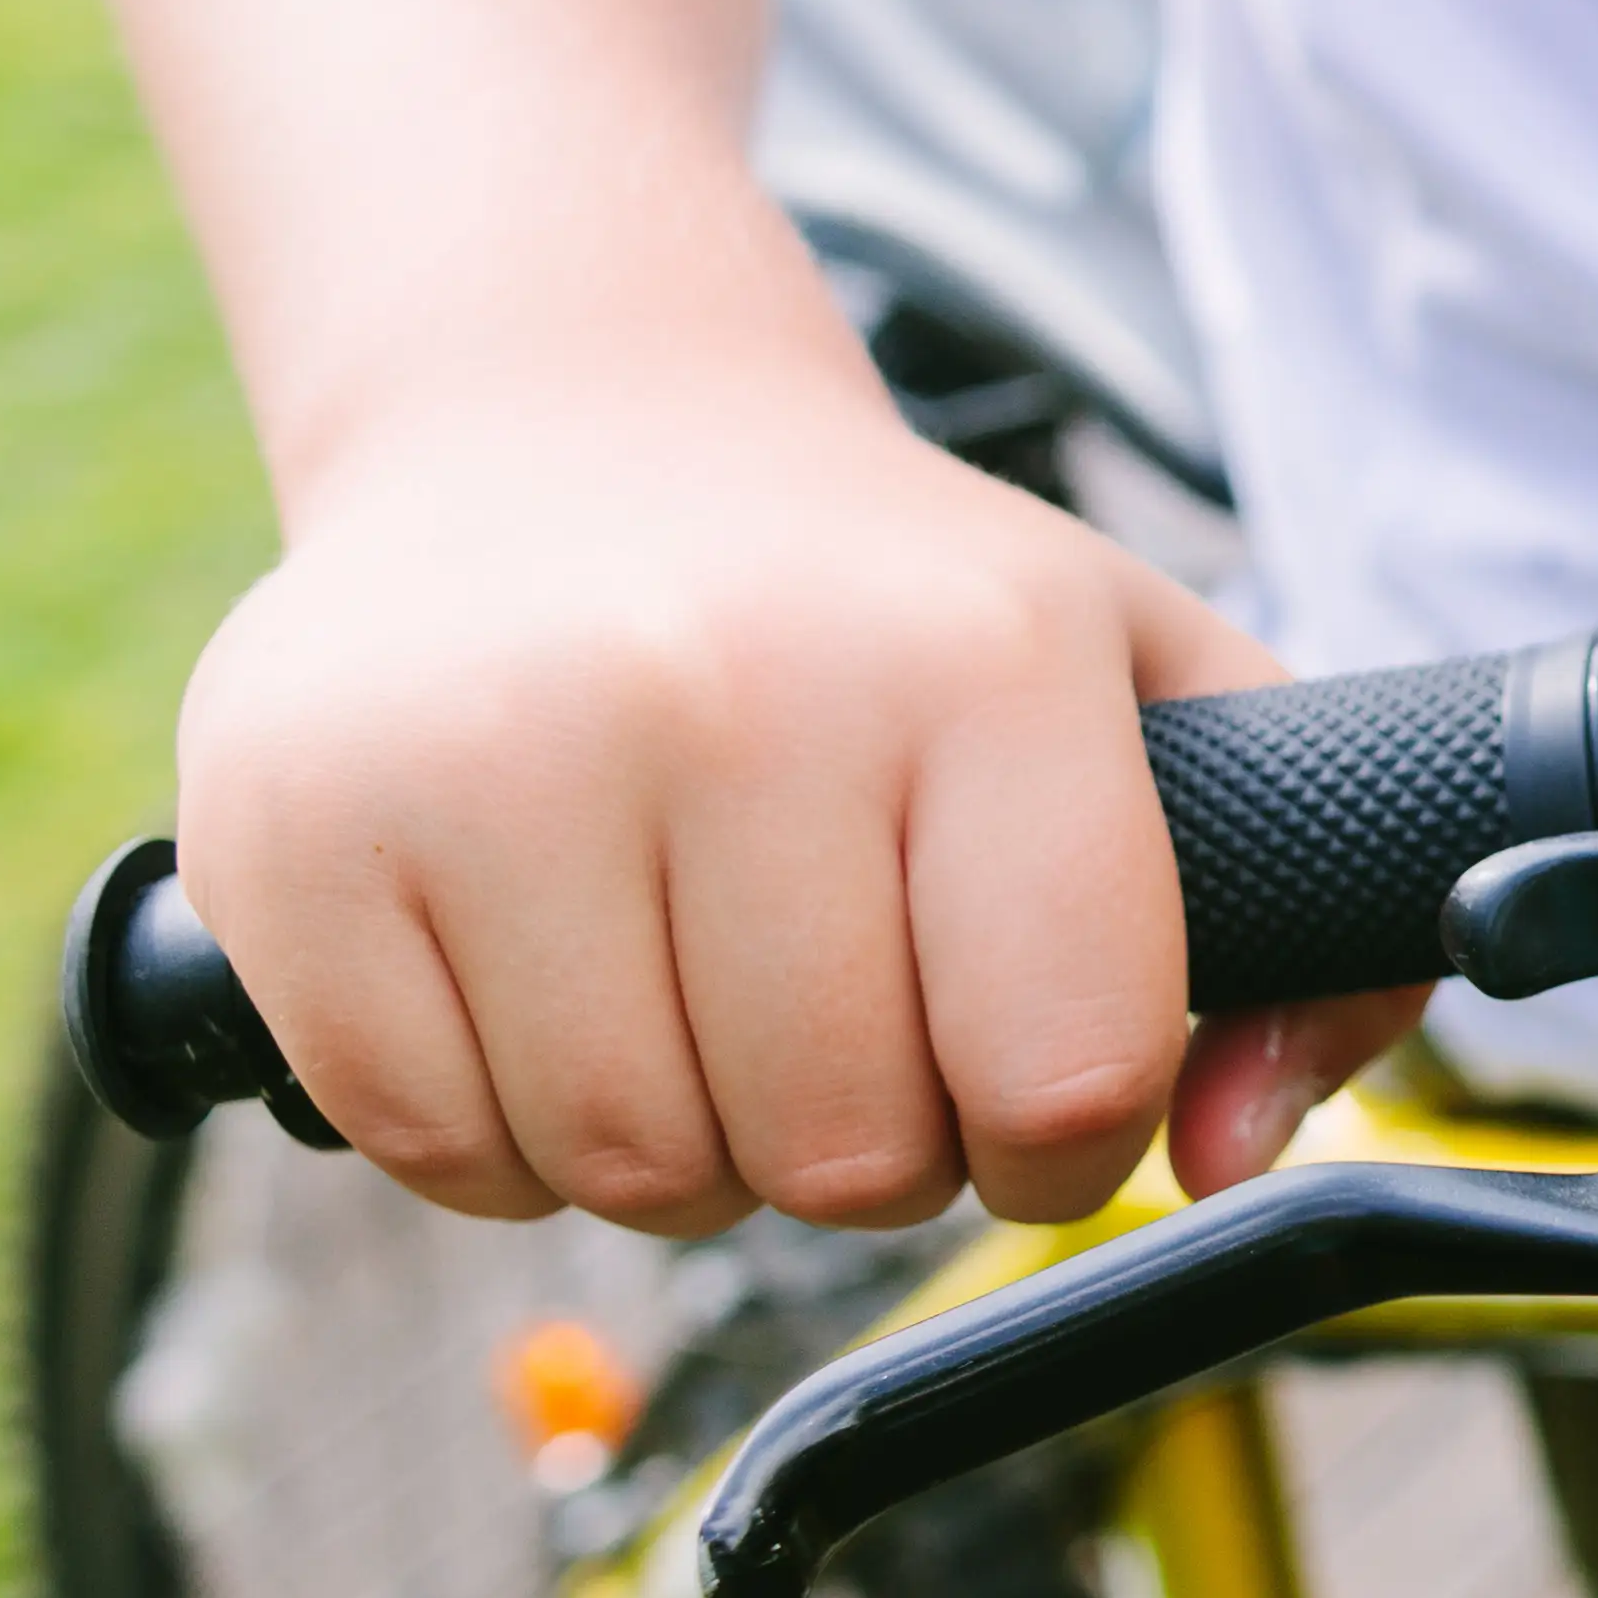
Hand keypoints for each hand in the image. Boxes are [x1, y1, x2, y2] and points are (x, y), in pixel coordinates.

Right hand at [173, 348, 1406, 1233]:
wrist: (572, 425)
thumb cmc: (888, 604)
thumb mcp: (1153, 695)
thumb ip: (1303, 946)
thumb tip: (1241, 1149)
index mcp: (982, 657)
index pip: (1065, 1071)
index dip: (1061, 1138)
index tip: (1026, 1080)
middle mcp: (733, 689)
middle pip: (841, 1156)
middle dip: (868, 1143)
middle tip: (843, 1012)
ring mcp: (491, 752)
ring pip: (633, 1172)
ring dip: (687, 1145)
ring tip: (699, 980)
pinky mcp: (295, 825)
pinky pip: (435, 1149)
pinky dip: (503, 1131)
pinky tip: (549, 978)